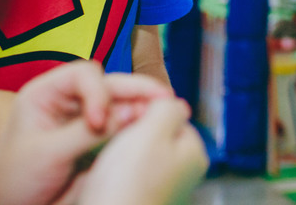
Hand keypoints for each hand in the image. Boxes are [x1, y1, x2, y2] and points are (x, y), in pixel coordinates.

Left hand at [0, 61, 173, 204]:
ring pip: (124, 101)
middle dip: (137, 90)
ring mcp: (90, 117)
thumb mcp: (47, 153)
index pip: (82, 76)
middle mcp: (72, 99)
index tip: (97, 122)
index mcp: (48, 93)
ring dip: (146, 104)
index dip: (98, 92)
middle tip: (164, 99)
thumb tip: (132, 111)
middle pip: (111, 84)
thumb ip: (87, 133)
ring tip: (171, 111)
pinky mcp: (104, 137)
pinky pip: (128, 123)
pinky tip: (159, 124)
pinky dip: (144, 123)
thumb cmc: (17, 178)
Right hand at [73, 98, 207, 204]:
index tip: (127, 119)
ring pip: (137, 159)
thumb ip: (167, 108)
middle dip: (132, 135)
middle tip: (113, 141)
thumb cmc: (127, 185)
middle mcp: (184, 175)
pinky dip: (111, 178)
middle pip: (155, 138)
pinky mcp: (139, 203)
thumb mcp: (151, 131)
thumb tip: (172, 101)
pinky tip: (101, 182)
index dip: (147, 112)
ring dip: (118, 157)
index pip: (173, 117)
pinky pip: (124, 181)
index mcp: (194, 154)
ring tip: (105, 164)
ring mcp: (163, 191)